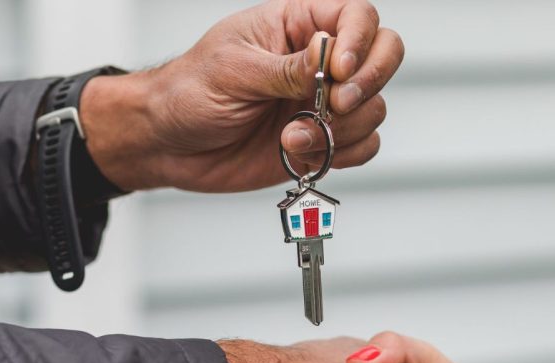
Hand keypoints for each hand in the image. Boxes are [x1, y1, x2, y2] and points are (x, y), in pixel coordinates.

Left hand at [80, 0, 402, 191]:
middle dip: (369, 83)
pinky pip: (363, 146)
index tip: (340, 70)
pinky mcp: (323, 141)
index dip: (361, 40)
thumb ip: (287, 68)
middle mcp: (319, 61)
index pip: (357, 15)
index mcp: (296, 25)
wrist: (170, 145)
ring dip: (341, 129)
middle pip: (384, 54)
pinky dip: (342, 154)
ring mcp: (323, 102)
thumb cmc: (189, 93)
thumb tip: (331, 54)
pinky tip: (301, 153)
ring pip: (374, 108)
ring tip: (291, 137)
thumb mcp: (234, 70)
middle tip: (336, 105)